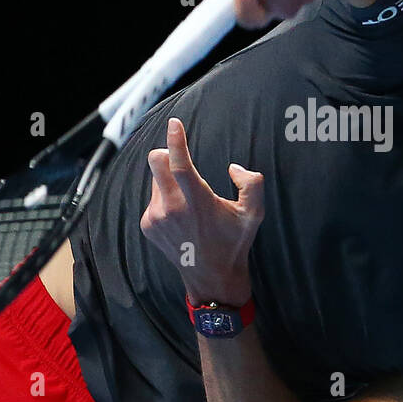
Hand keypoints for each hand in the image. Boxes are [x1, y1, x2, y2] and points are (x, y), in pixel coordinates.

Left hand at [139, 117, 264, 306]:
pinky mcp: (148, 225)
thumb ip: (252, 184)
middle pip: (156, 163)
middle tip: (177, 157)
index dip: (176, 140)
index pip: (179, 163)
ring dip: (168, 180)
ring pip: (155, 180)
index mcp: (197, 202)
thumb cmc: (234, 242)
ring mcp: (156, 218)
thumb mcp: (254, 214)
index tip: (174, 123)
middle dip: (165, 153)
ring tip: (188, 200)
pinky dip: (165, 197)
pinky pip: (152, 198)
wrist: (211, 278)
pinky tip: (180, 214)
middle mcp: (172, 209)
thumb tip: (233, 168)